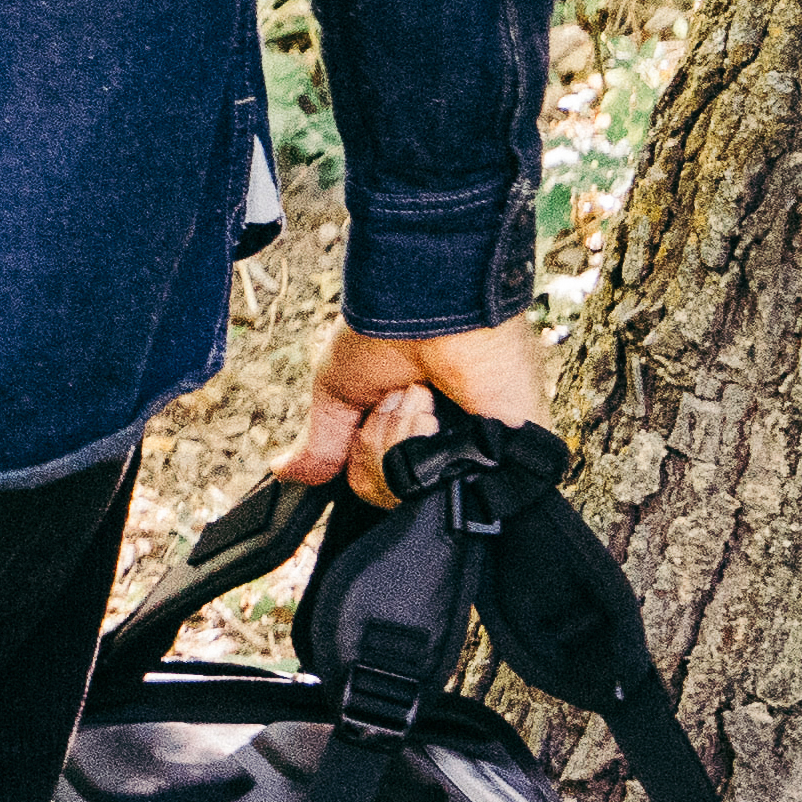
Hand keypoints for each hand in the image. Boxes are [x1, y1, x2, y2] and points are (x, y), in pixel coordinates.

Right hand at [279, 313, 549, 510]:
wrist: (422, 303)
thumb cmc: (382, 331)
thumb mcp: (336, 394)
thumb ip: (320, 444)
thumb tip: (286, 474)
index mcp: (413, 430)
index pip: (377, 483)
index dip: (361, 462)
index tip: (365, 416)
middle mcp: (448, 443)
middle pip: (392, 496)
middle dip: (376, 448)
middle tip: (393, 399)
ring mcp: (482, 453)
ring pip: (416, 497)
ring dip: (397, 444)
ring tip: (418, 396)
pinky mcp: (515, 458)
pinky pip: (453, 494)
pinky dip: (421, 457)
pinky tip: (432, 414)